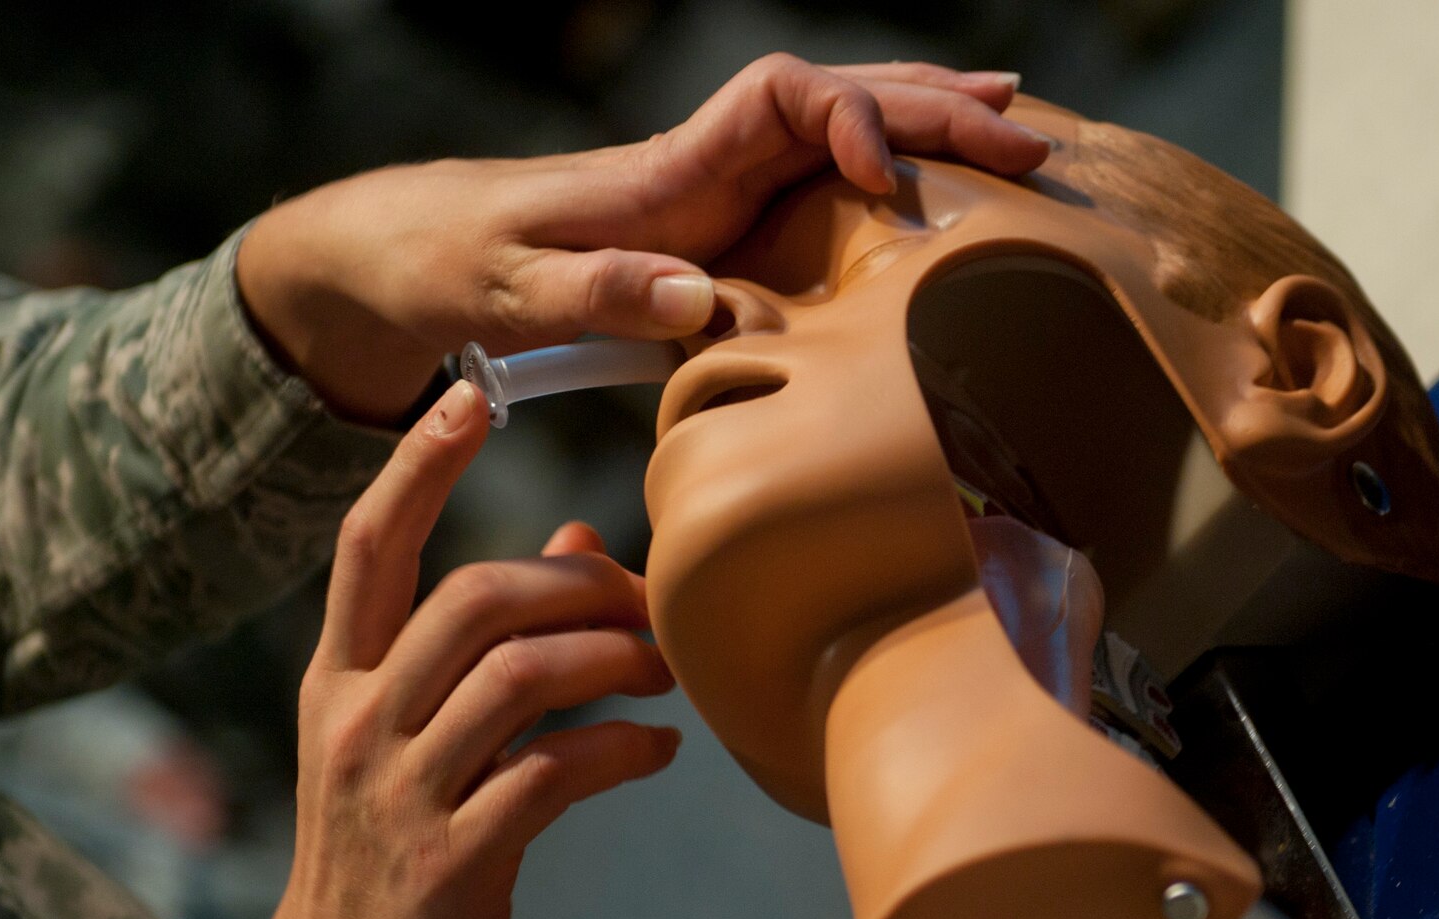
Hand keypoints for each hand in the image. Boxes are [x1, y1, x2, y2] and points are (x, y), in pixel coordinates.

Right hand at [160, 380, 678, 918]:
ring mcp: (399, 794)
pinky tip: (657, 752)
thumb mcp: (404, 742)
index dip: (416, 466)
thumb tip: (581, 543)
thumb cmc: (384, 855)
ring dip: (613, 661)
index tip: (471, 395)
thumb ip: (482, 646)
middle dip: (575, 586)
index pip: (368, 547)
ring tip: (667, 673)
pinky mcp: (451, 862)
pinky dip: (621, 750)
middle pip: (471, 601)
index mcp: (338, 680)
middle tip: (646, 603)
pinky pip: (552, 776)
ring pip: (517, 679)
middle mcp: (358, 723)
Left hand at [238, 55, 1047, 422]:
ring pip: (840, 134)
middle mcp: (703, 166)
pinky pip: (817, 188)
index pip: (784, 99)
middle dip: (933, 109)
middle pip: (839, 102)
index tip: (888, 177)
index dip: (850, 117)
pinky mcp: (714, 231)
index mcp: (665, 170)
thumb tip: (701, 298)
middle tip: (1029, 135)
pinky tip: (930, 185)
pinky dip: (886, 172)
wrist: (409, 255)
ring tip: (1018, 129)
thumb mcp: (503, 292)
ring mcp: (715, 195)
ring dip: (926, 124)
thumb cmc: (449, 266)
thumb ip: (594, 295)